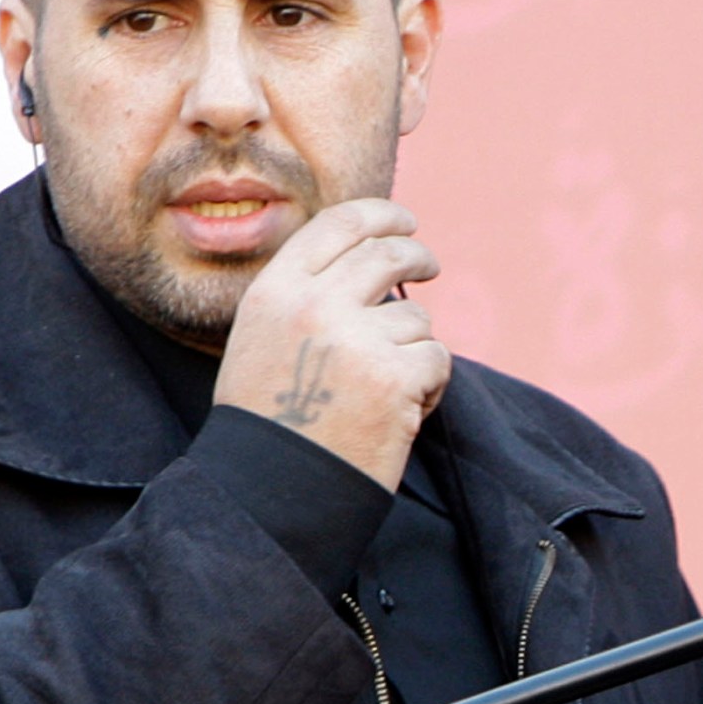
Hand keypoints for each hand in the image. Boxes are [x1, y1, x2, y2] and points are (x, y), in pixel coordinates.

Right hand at [213, 199, 450, 490]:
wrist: (273, 487)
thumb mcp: (266, 340)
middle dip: (416, 256)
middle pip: (387, 255)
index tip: (404, 222)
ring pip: (415, 319)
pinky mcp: (395, 376)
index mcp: (275, 292)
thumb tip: (371, 258)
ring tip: (379, 390)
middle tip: (428, 265)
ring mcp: (356, 339)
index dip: (380, 216)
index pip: (338, 224)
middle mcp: (314, 305)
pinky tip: (396, 413)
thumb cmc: (272, 419)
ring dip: (412, 349)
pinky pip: (436, 359)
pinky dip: (429, 387)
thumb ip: (308, 297)